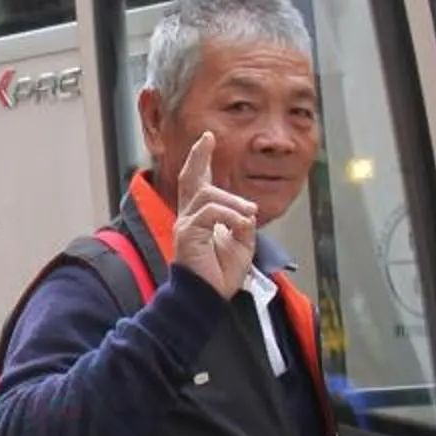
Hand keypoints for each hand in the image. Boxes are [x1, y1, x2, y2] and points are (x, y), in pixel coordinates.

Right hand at [172, 135, 256, 297]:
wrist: (208, 297)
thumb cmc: (221, 274)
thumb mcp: (242, 243)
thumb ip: (244, 223)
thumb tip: (247, 211)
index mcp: (201, 217)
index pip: (199, 183)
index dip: (201, 160)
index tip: (208, 139)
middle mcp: (189, 217)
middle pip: (189, 179)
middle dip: (198, 156)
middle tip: (208, 138)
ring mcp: (186, 224)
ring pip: (208, 195)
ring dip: (234, 202)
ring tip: (249, 215)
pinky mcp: (187, 234)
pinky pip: (209, 213)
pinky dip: (229, 215)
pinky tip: (242, 225)